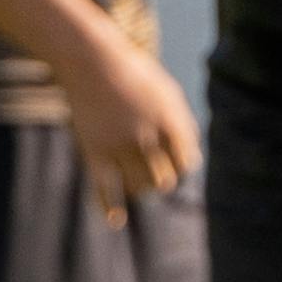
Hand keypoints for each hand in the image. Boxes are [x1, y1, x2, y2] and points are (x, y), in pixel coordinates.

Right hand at [65, 22, 204, 212]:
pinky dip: (108, 206)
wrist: (92, 61)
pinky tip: (115, 220)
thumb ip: (181, 127)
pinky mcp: (93, 150)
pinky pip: (103, 186)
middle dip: (162, 179)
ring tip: (136, 184)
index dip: (181, 164)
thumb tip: (189, 161)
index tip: (171, 157)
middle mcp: (146, 137)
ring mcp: (118, 145)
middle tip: (152, 171)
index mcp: (169, 124)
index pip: (186, 163)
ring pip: (138, 186)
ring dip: (141, 189)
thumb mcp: (167, 95)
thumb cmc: (134, 77)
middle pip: (164, 179)